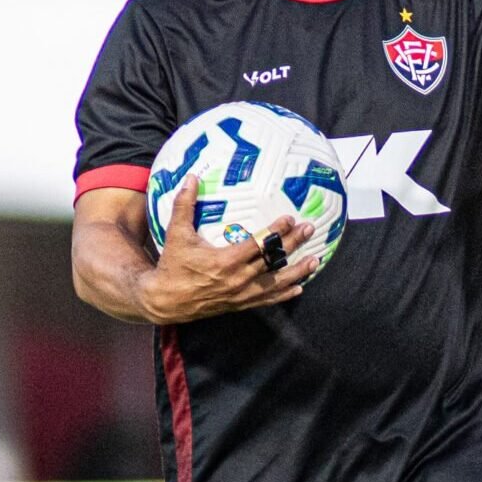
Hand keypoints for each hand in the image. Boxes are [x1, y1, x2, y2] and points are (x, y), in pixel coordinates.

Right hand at [138, 179, 319, 324]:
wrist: (165, 301)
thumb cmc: (172, 265)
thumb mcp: (176, 233)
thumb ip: (184, 205)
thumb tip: (191, 177)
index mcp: (225, 261)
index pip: (258, 245)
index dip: (277, 231)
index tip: (290, 219)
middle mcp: (238, 279)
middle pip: (273, 261)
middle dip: (294, 244)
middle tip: (310, 229)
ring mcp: (241, 294)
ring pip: (275, 283)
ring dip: (297, 272)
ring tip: (315, 261)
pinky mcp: (240, 304)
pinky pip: (267, 300)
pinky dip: (284, 294)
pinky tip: (299, 288)